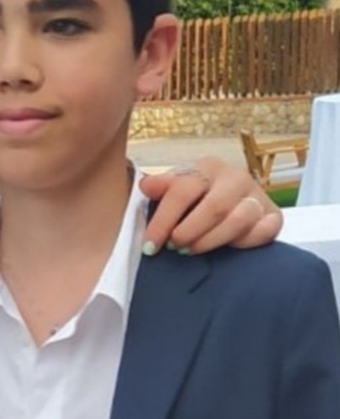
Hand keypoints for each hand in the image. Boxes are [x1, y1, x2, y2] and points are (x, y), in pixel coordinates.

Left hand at [140, 157, 281, 254]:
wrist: (235, 202)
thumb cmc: (199, 198)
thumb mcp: (178, 189)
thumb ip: (162, 188)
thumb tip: (145, 186)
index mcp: (207, 168)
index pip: (183, 191)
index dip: (163, 220)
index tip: (150, 246)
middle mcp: (235, 178)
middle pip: (214, 207)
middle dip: (190, 231)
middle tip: (175, 247)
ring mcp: (257, 197)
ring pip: (239, 220)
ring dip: (212, 240)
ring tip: (193, 250)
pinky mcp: (274, 216)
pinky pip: (264, 231)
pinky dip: (245, 242)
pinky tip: (228, 249)